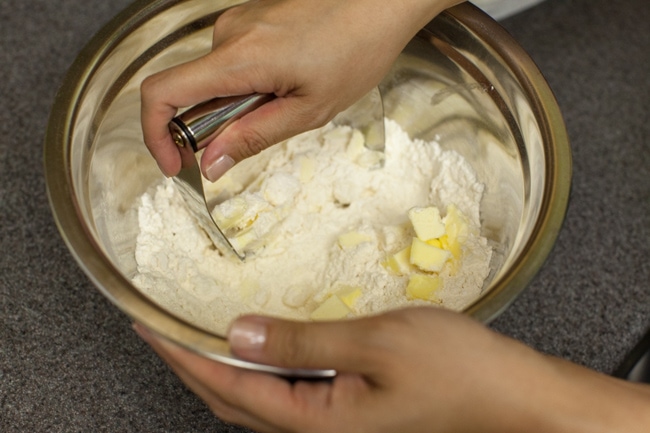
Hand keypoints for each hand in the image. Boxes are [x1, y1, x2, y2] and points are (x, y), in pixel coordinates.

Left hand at [135, 307, 649, 432]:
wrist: (511, 396)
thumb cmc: (455, 369)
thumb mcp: (376, 343)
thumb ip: (303, 340)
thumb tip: (238, 332)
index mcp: (315, 420)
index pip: (228, 385)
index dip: (182, 353)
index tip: (147, 322)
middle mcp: (316, 430)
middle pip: (231, 399)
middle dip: (187, 363)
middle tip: (156, 326)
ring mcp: (333, 423)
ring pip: (255, 398)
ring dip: (217, 366)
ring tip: (190, 334)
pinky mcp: (348, 411)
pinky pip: (284, 390)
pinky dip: (256, 367)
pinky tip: (256, 346)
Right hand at [140, 0, 459, 180]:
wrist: (379, 2)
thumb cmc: (355, 51)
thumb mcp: (308, 110)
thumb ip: (253, 137)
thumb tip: (211, 164)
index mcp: (238, 58)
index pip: (161, 93)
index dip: (155, 135)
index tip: (174, 163)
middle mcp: (227, 35)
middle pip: (187, 91)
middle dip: (209, 126)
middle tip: (254, 135)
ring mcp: (237, 24)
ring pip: (212, 80)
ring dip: (233, 105)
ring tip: (286, 103)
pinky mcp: (249, 21)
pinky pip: (230, 63)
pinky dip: (244, 86)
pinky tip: (286, 84)